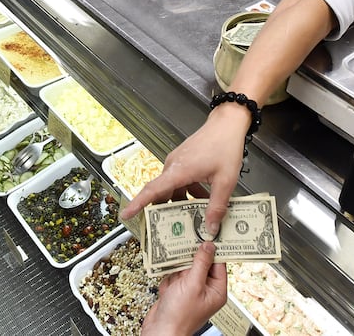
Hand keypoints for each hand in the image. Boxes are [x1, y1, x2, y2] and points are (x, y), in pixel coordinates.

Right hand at [122, 103, 250, 237]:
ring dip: (180, 202)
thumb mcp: (225, 180)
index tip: (126, 214)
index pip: (153, 189)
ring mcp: (178, 162)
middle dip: (162, 211)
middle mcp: (173, 166)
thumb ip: (217, 206)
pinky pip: (180, 181)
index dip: (138, 203)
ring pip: (173, 188)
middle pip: (161, 192)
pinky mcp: (184, 161)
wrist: (227, 123)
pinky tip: (203, 199)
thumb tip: (210, 228)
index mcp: (179, 170)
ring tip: (191, 218)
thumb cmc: (225, 146)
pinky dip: (188, 192)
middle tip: (165, 230)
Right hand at [142, 241, 226, 334]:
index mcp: (216, 290)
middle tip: (186, 244)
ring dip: (177, 269)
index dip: (213, 248)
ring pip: (185, 268)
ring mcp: (190, 290)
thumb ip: (201, 263)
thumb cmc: (179, 317)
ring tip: (174, 272)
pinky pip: (174, 275)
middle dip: (191, 258)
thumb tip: (209, 246)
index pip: (218, 263)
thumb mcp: (193, 285)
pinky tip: (168, 286)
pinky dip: (169, 277)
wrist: (159, 331)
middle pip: (201, 263)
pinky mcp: (177, 290)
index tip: (208, 234)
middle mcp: (204, 289)